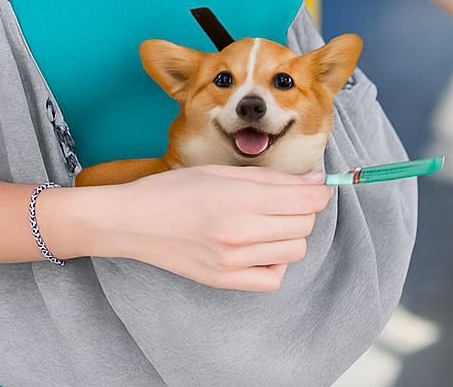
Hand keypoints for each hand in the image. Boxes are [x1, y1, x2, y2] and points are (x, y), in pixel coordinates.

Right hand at [100, 164, 330, 291]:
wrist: (133, 222)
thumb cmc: (173, 190)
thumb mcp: (221, 172)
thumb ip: (270, 178)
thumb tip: (313, 181)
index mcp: (239, 199)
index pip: (305, 199)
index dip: (320, 190)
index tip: (318, 184)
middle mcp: (239, 233)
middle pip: (304, 224)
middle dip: (304, 208)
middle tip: (287, 197)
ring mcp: (232, 261)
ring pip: (295, 251)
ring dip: (291, 234)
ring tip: (269, 221)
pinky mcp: (224, 281)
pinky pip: (273, 278)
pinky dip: (276, 262)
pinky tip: (259, 246)